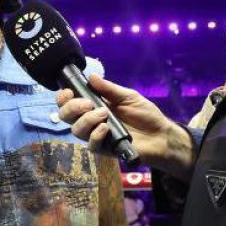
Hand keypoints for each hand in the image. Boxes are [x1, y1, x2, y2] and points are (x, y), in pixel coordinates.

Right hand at [57, 74, 193, 179]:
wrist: (161, 135)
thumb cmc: (145, 114)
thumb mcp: (128, 96)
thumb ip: (109, 89)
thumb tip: (91, 76)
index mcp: (93, 106)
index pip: (69, 102)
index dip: (63, 97)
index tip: (68, 92)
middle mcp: (90, 120)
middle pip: (66, 116)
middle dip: (71, 108)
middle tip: (87, 104)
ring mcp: (96, 135)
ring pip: (77, 130)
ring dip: (87, 120)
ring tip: (103, 115)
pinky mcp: (104, 149)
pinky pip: (91, 145)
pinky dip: (96, 135)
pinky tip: (105, 129)